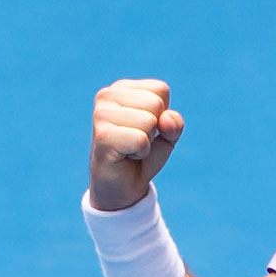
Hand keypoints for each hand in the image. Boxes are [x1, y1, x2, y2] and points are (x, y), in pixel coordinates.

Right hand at [90, 78, 184, 210]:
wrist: (122, 187)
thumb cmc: (142, 156)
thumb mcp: (167, 135)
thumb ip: (174, 122)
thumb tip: (166, 119)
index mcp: (121, 89)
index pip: (160, 89)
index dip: (162, 114)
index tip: (145, 129)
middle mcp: (107, 96)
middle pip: (155, 103)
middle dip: (155, 128)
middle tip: (137, 141)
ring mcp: (101, 114)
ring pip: (149, 120)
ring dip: (147, 141)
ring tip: (130, 148)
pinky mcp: (102, 136)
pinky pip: (140, 139)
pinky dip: (141, 152)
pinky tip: (125, 156)